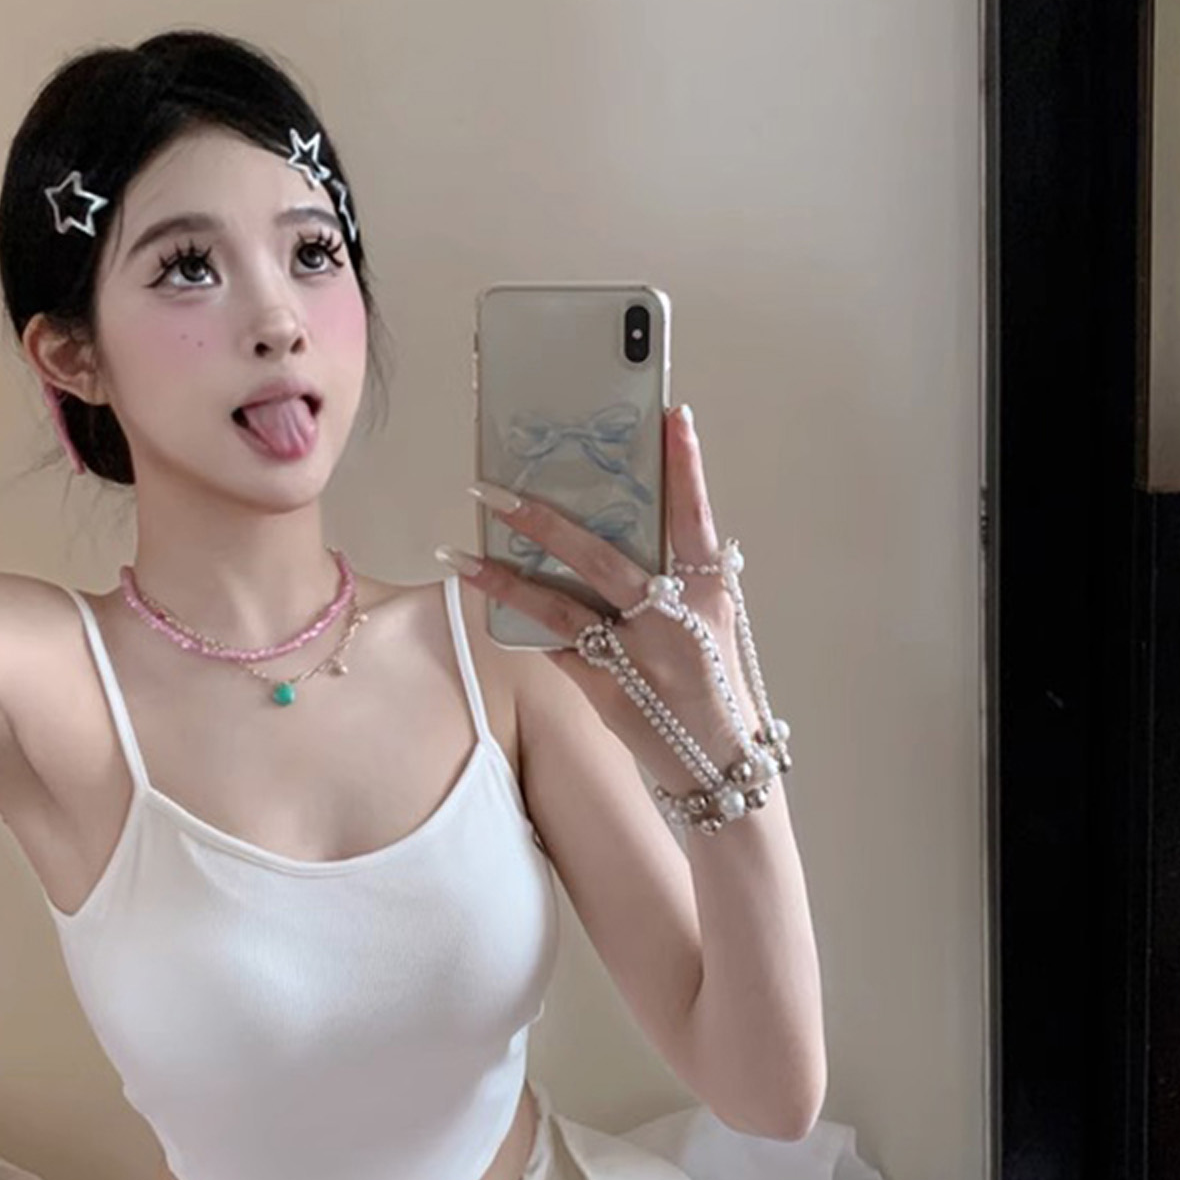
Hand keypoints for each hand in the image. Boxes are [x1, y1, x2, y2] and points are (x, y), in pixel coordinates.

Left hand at [438, 404, 754, 787]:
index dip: (687, 468)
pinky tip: (488, 600)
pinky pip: (556, 648)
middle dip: (544, 520)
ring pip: (560, 606)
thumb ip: (677, 581)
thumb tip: (614, 536)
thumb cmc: (714, 685)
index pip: (696, 520)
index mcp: (709, 594)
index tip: (673, 416)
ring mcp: (639, 658)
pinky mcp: (609, 691)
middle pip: (601, 558)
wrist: (721, 763)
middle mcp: (674, 620)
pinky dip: (524, 624)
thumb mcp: (712, 625)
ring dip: (505, 578)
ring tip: (459, 553)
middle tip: (496, 490)